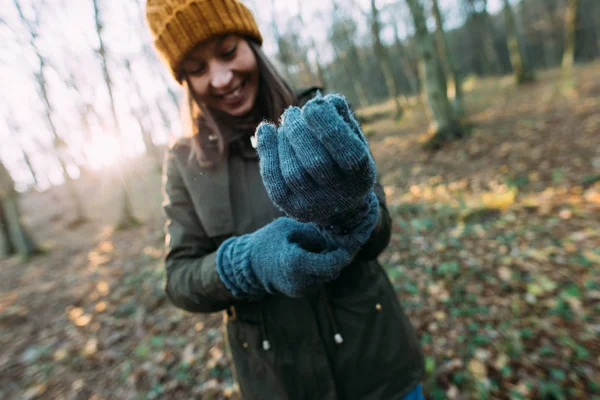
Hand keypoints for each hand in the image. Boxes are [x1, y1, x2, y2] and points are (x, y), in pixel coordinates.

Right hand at [216, 218, 352, 297]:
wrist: (247, 265)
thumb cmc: (267, 241)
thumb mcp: (290, 228)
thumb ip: (314, 232)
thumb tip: (340, 230)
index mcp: (296, 263)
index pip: (332, 262)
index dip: (346, 252)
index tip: (353, 237)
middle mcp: (300, 281)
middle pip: (333, 269)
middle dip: (342, 255)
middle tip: (349, 237)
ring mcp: (301, 289)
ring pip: (328, 274)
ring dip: (333, 260)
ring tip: (332, 243)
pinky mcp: (301, 291)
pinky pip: (319, 278)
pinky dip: (324, 266)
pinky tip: (320, 252)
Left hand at [256, 93, 378, 248]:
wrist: (339, 201)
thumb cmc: (344, 155)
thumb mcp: (352, 134)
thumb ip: (340, 115)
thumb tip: (320, 102)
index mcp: (361, 176)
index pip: (348, 154)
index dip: (328, 127)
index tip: (312, 105)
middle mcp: (341, 195)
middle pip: (316, 163)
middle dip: (299, 131)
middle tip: (292, 113)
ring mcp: (315, 206)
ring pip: (293, 173)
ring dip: (284, 140)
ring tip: (287, 123)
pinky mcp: (293, 209)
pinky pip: (275, 182)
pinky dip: (267, 152)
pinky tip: (266, 130)